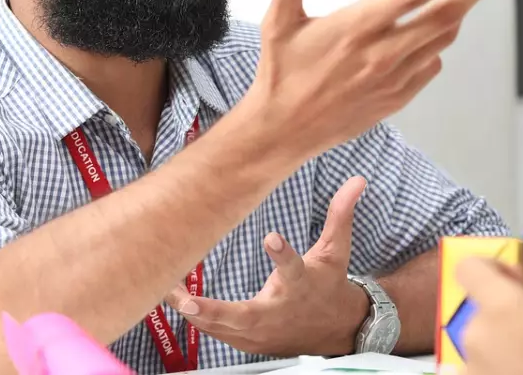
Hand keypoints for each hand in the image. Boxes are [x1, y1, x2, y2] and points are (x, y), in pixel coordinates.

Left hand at [164, 177, 370, 356]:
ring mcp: (263, 332)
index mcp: (301, 284)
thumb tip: (356, 181)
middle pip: (246, 315)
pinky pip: (218, 333)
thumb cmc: (330, 285)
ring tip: (166, 292)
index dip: (283, 254)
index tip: (270, 237)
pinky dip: (197, 319)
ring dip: (195, 313)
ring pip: (225, 328)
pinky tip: (174, 302)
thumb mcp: (337, 251)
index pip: (293, 268)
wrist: (337, 329)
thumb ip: (340, 216)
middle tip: (188, 300)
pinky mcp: (250, 341)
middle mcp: (280, 311)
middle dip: (216, 311)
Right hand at [246, 0, 507, 157]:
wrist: (283, 131)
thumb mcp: (279, 25)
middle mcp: (381, 52)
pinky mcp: (395, 99)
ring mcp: (393, 78)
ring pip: (442, 40)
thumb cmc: (280, 74)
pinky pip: (429, 67)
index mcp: (357, 27)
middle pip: (444, 15)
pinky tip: (430, 36)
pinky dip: (436, 47)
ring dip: (458, 13)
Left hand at [454, 217, 522, 374]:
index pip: (473, 266)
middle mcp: (474, 335)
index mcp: (500, 308)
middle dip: (510, 308)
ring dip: (507, 340)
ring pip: (483, 336)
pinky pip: (480, 365)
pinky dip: (500, 365)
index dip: (498, 268)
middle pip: (482, 302)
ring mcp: (470, 366)